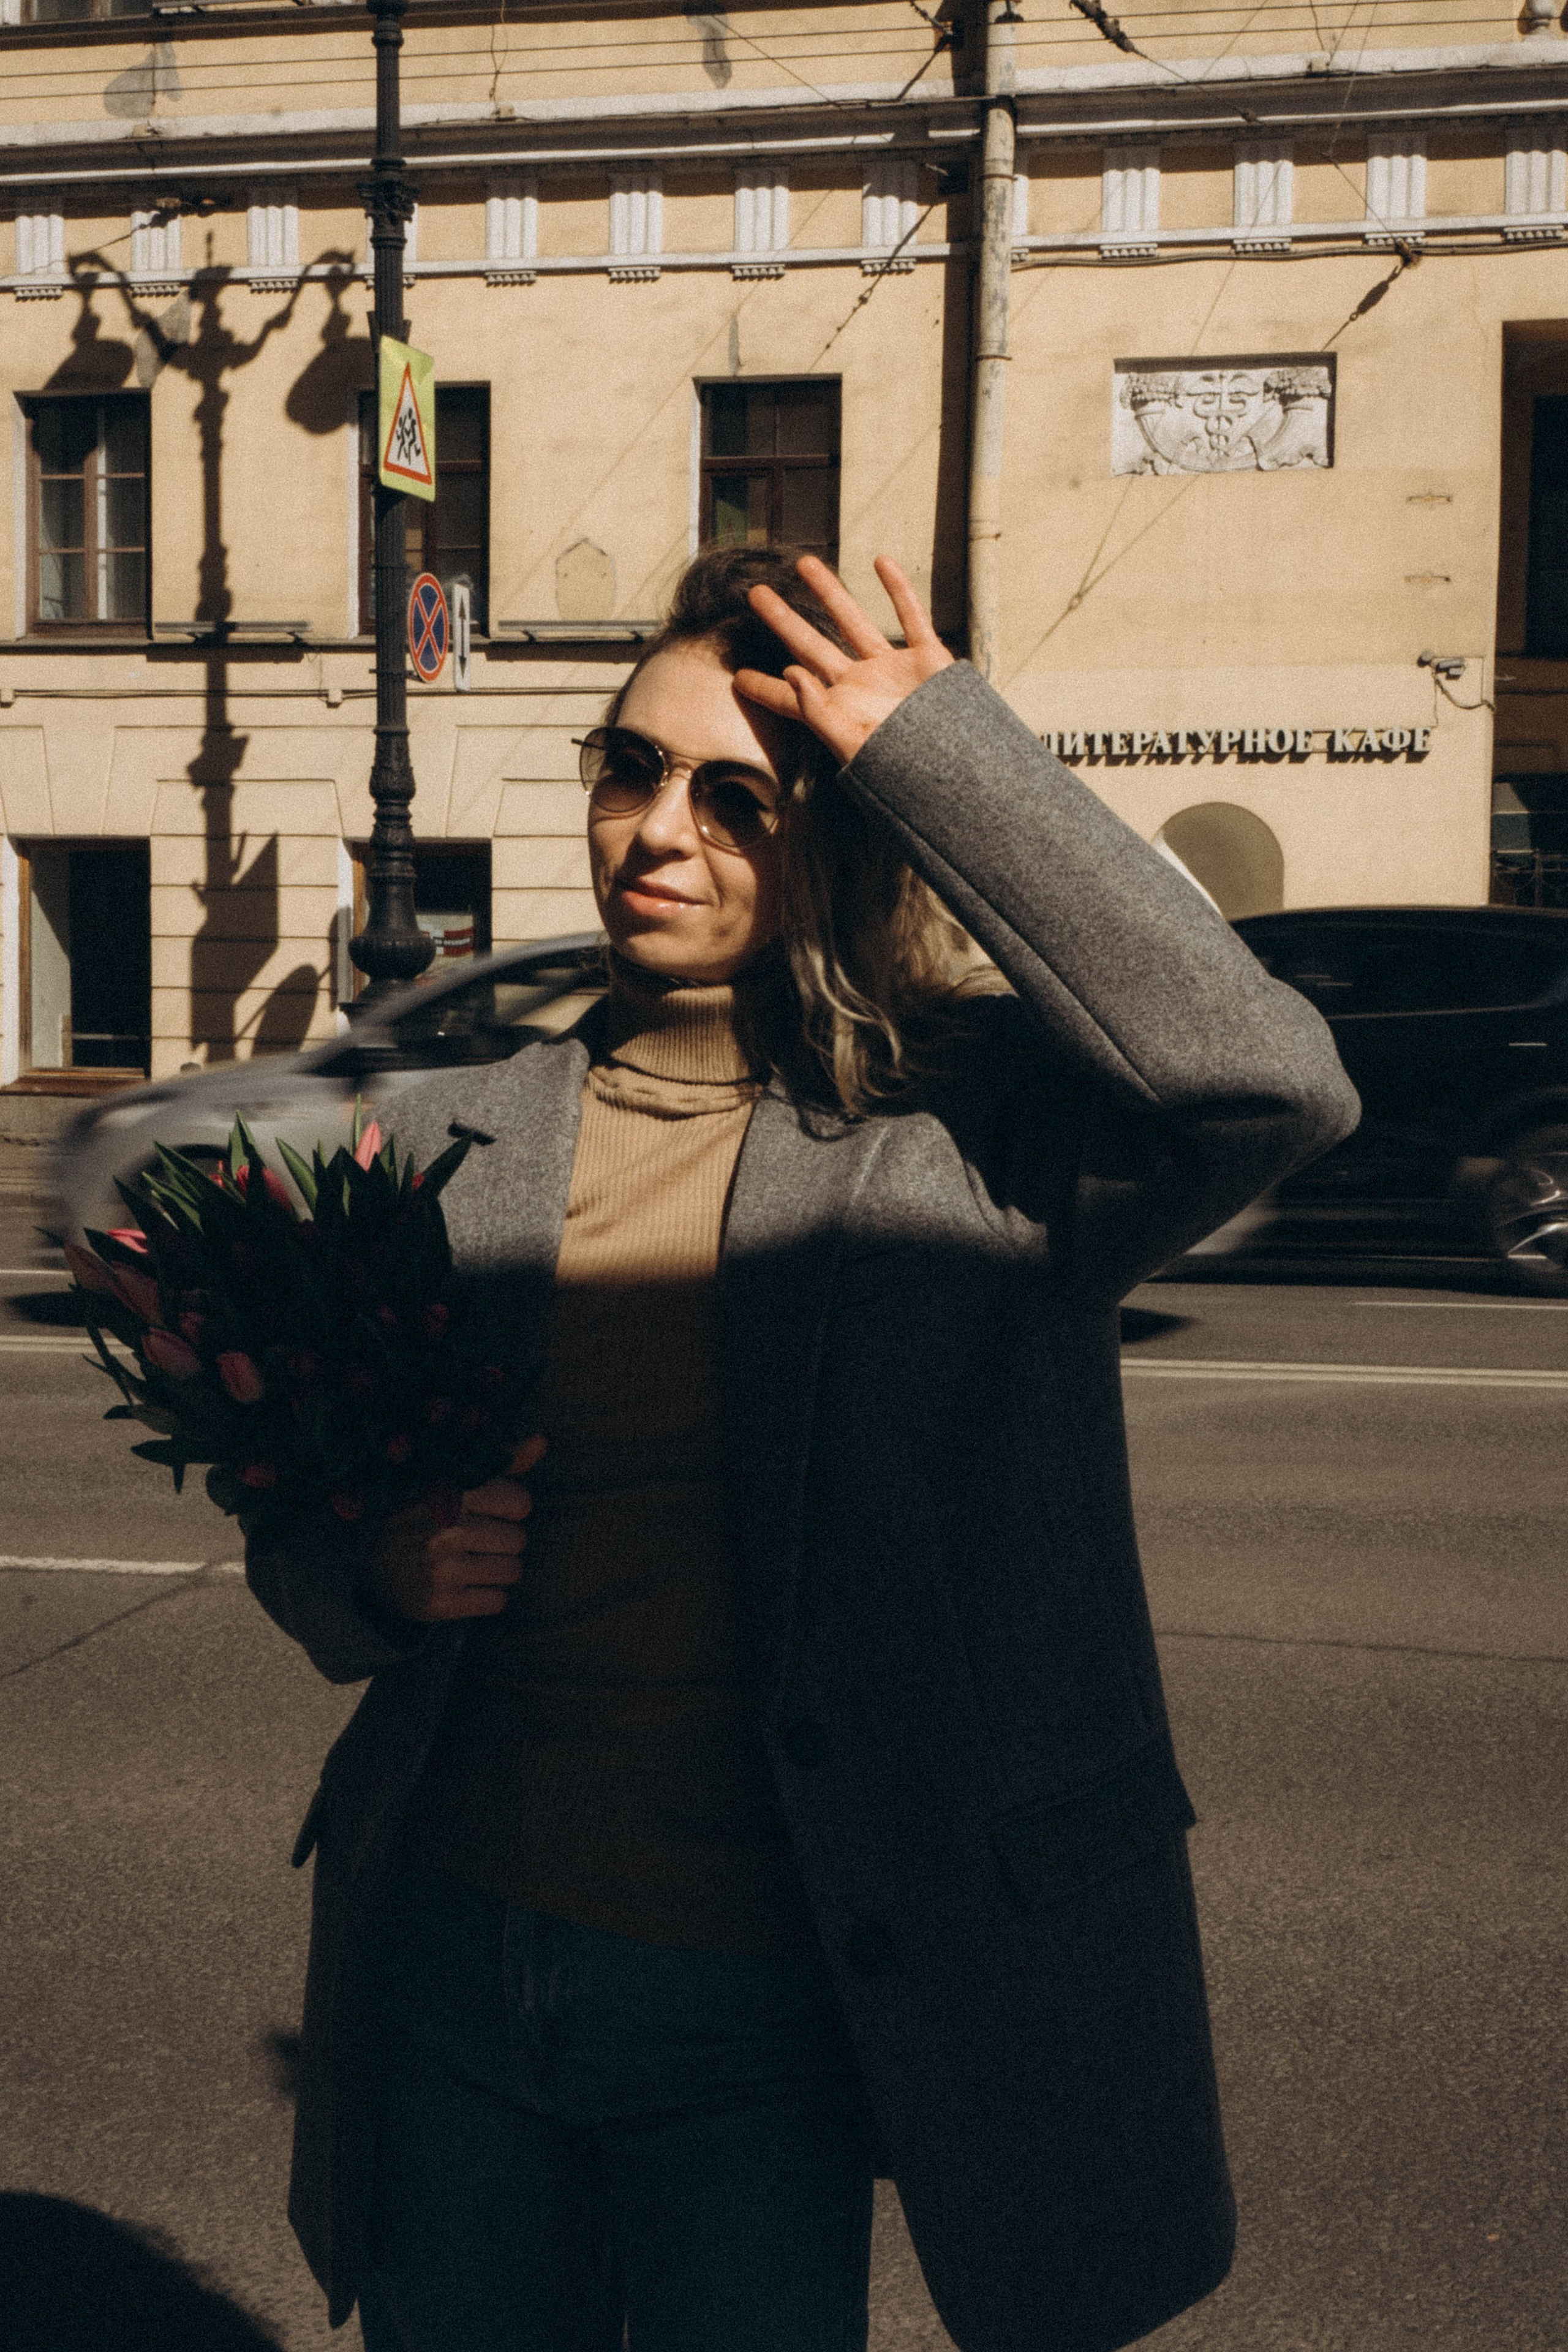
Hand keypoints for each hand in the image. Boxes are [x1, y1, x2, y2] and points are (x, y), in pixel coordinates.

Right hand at [361, 1435, 546, 1623]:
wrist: (361, 1557)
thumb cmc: (416, 1510)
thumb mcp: (449, 1475)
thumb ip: (498, 1458)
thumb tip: (541, 1440)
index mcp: (450, 1493)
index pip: (521, 1503)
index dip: (509, 1506)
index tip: (488, 1509)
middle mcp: (446, 1531)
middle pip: (519, 1539)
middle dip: (502, 1538)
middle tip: (474, 1537)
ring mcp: (442, 1571)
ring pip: (513, 1571)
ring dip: (497, 1567)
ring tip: (470, 1559)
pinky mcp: (439, 1605)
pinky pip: (497, 1601)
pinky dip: (487, 1595)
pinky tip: (464, 1583)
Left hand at [733, 554, 952, 766]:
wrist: (957, 767)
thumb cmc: (902, 768)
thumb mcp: (850, 744)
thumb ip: (817, 711)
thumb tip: (792, 671)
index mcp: (837, 709)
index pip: (789, 697)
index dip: (763, 687)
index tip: (737, 679)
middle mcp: (858, 685)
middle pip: (810, 644)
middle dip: (783, 619)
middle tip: (756, 595)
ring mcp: (890, 669)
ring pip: (852, 620)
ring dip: (829, 592)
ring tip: (804, 564)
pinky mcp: (925, 659)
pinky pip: (911, 616)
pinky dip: (898, 589)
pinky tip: (882, 563)